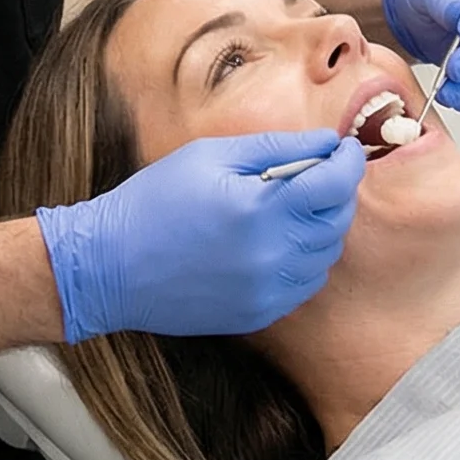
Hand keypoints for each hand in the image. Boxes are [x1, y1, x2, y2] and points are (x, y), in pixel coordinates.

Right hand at [36, 130, 365, 343]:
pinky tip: (278, 240)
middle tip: (321, 172)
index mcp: (258, 209)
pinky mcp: (258, 315)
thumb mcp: (210, 156)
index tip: (347, 149)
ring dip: (322, 226)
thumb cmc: (155, 201)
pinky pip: (304, 285)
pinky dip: (304, 259)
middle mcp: (270, 256)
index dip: (349, 162)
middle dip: (338, 191)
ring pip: (325, 256)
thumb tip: (326, 145)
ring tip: (295, 205)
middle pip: (337, 222)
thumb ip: (276, 148)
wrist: (110, 266)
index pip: (334, 186)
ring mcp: (266, 292)